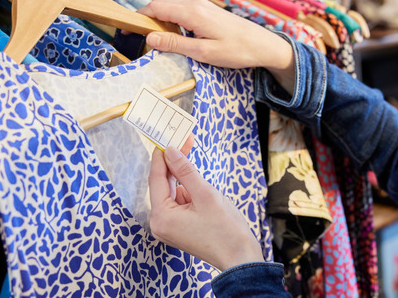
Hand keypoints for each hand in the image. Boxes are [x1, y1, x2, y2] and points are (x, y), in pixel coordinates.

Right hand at [139, 0, 295, 94]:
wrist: (264, 44)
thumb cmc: (237, 50)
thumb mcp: (204, 52)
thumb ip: (176, 43)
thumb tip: (149, 37)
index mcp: (192, 12)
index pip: (155, 8)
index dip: (136, 18)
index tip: (124, 31)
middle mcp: (195, 3)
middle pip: (160, 6)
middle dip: (144, 20)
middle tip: (133, 39)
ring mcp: (201, 5)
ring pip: (170, 9)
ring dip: (157, 21)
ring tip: (150, 40)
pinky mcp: (206, 10)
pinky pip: (181, 12)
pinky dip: (170, 21)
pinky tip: (171, 36)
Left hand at [148, 134, 264, 270]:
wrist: (241, 259)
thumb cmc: (226, 232)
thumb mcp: (205, 194)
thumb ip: (185, 171)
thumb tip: (171, 152)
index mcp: (162, 217)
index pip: (156, 179)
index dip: (162, 156)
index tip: (168, 138)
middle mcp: (160, 224)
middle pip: (163, 185)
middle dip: (175, 164)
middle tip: (185, 142)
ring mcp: (169, 227)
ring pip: (172, 193)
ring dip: (184, 178)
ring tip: (197, 166)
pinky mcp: (179, 228)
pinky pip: (179, 202)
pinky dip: (189, 191)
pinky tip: (202, 189)